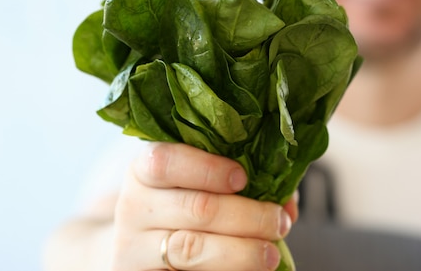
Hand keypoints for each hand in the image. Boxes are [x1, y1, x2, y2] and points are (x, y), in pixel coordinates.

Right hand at [111, 142, 296, 270]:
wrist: (140, 244)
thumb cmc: (182, 202)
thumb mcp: (198, 182)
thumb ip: (240, 180)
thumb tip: (287, 201)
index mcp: (144, 168)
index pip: (166, 161)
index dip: (208, 169)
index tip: (243, 179)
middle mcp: (133, 205)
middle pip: (195, 208)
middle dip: (247, 216)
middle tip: (279, 222)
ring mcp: (134, 246)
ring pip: (191, 249)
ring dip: (241, 251)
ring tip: (271, 253)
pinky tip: (248, 270)